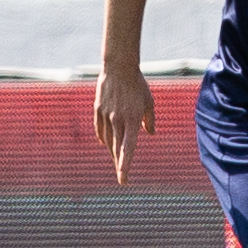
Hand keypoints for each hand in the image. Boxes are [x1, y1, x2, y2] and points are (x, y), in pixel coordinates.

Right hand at [95, 64, 155, 185]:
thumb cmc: (138, 85)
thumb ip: (149, 120)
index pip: (127, 149)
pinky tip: (105, 144)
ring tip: (116, 161)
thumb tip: (149, 133)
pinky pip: (100, 130)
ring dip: (112, 152)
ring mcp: (106, 115)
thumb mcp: (149, 102)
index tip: (123, 179)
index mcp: (131, 120)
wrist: (119, 68)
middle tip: (122, 176)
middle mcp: (117, 120)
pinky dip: (103, 138)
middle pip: (116, 149)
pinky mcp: (98, 110)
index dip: (125, 165)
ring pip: (107, 140)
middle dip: (119, 164)